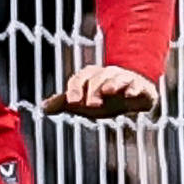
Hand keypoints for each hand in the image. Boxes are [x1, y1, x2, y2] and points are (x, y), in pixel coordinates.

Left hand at [40, 64, 161, 118]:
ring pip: (117, 77)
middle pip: (98, 78)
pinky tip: (130, 94)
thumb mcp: (84, 103)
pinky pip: (137, 85)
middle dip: (93, 89)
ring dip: (112, 84)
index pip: (80, 78)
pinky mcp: (140, 86)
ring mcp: (125, 79)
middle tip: (90, 105)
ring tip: (108, 91)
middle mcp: (107, 75)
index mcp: (92, 77)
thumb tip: (43, 108)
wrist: (134, 98)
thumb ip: (64, 104)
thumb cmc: (106, 99)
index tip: (71, 102)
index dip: (75, 88)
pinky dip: (134, 88)